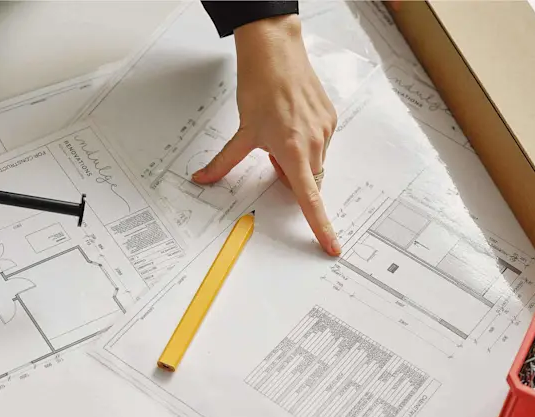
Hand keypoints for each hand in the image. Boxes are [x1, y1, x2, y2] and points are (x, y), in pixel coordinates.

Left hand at [191, 15, 339, 255]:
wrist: (276, 52)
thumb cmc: (261, 87)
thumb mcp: (242, 132)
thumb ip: (224, 163)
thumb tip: (203, 180)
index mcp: (293, 152)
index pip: (309, 200)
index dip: (320, 227)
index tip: (331, 247)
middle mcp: (315, 143)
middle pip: (308, 182)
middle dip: (291, 178)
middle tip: (272, 156)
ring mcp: (326, 130)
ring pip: (314, 164)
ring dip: (298, 161)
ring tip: (281, 133)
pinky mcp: (331, 119)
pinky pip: (320, 145)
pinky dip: (306, 144)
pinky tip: (292, 123)